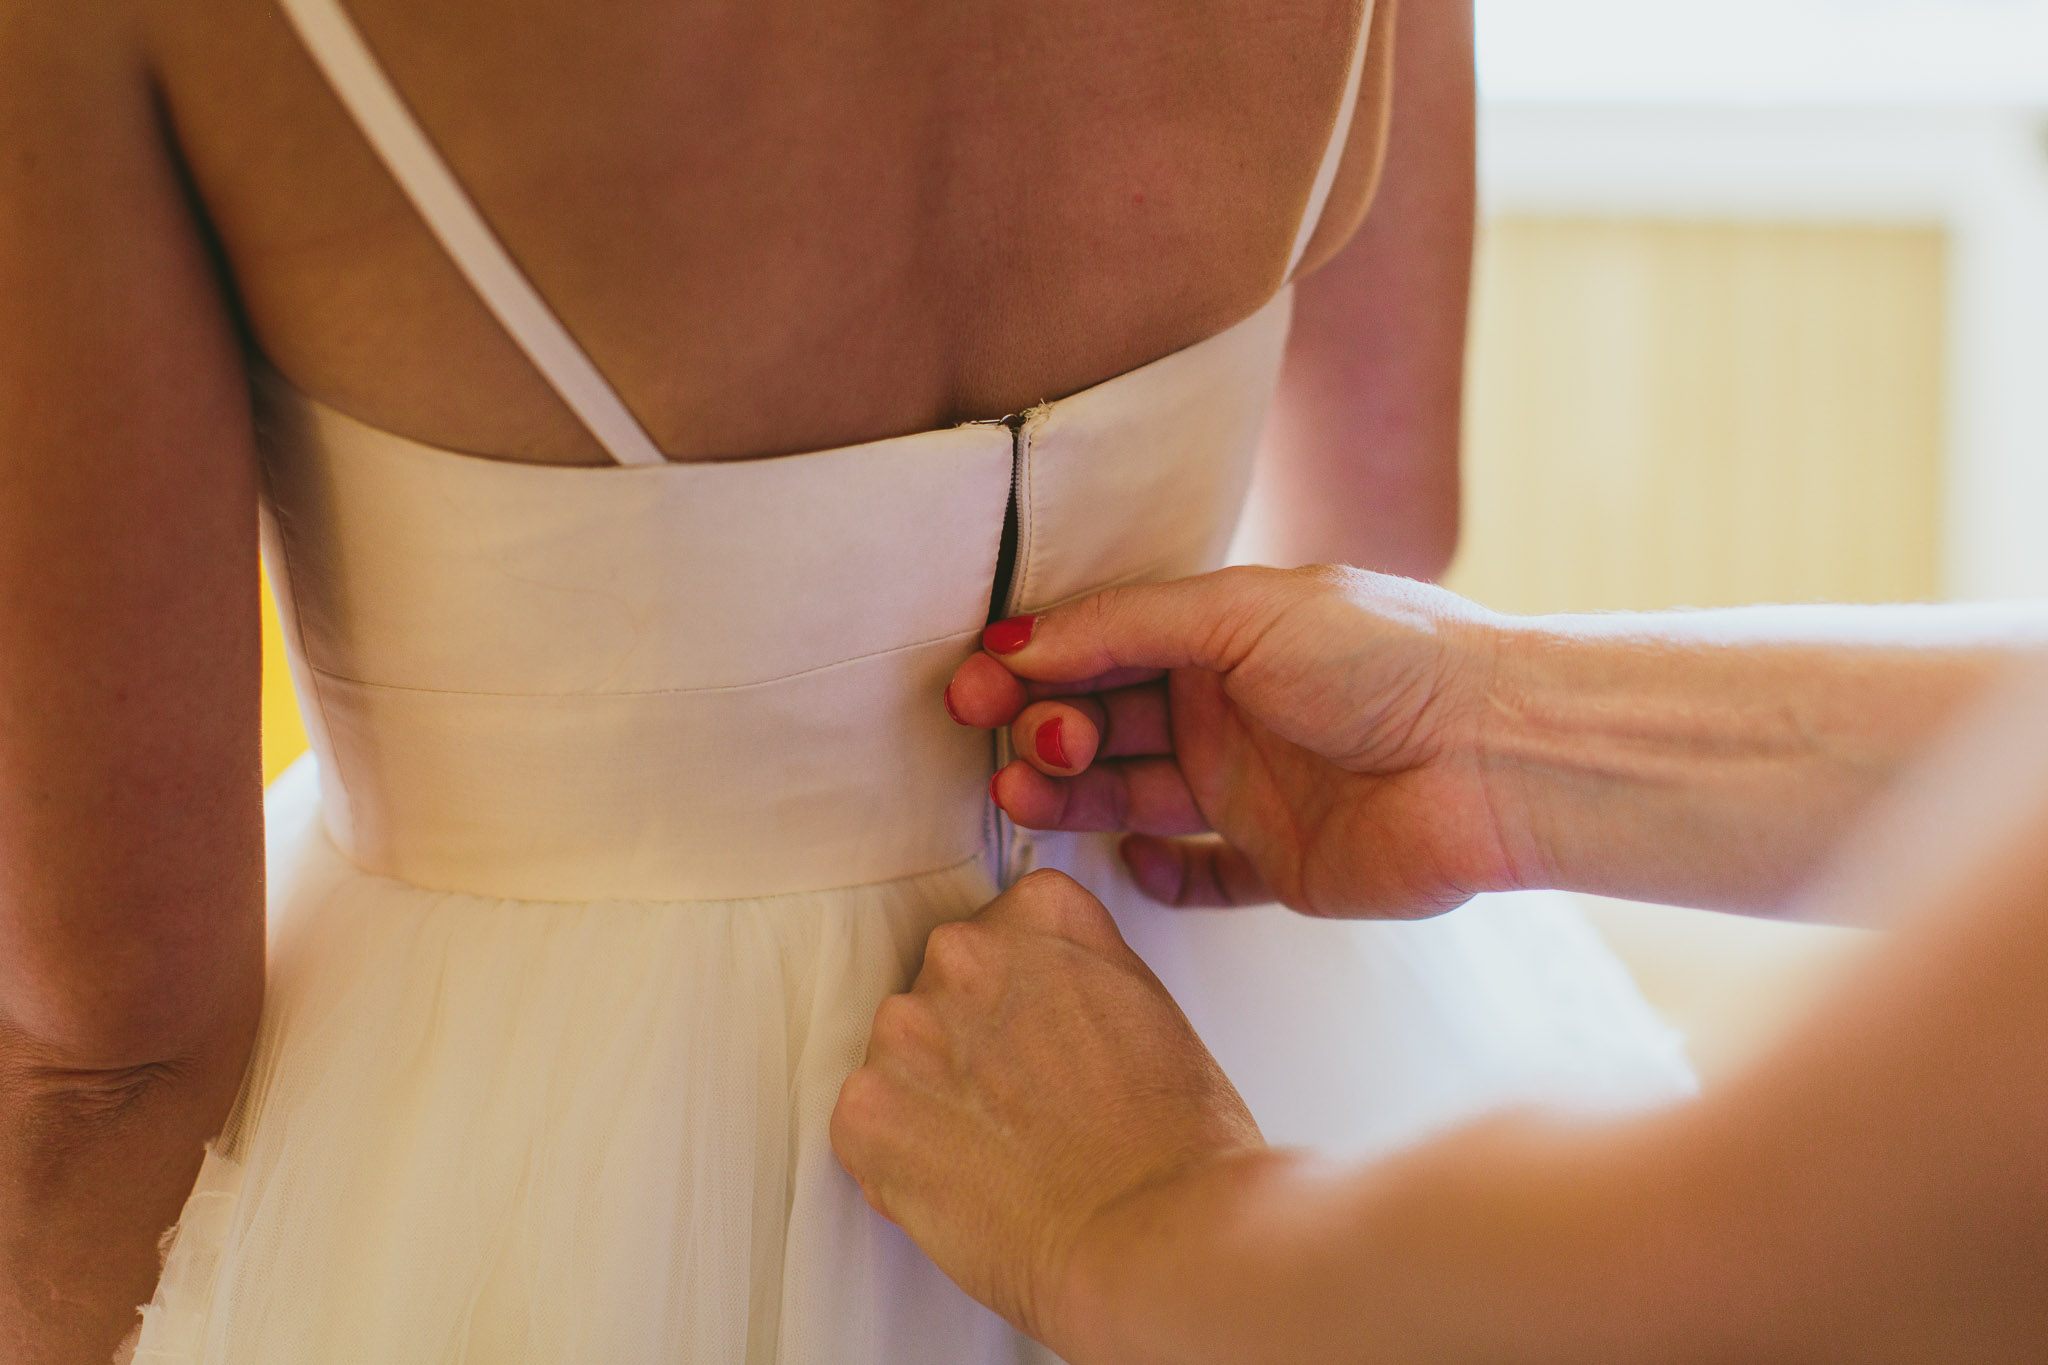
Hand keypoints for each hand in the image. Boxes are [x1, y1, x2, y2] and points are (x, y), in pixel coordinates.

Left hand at [830, 870, 1260, 1353]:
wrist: (1153, 1232)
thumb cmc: (1175, 1142)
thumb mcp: (1144, 1006)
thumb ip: (1071, 980)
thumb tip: (1038, 1009)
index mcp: (1041, 913)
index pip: (1001, 935)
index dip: (1019, 1003)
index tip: (1039, 1041)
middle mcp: (965, 951)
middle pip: (944, 991)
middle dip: (970, 1047)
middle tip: (1024, 1110)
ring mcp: (907, 1026)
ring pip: (900, 1060)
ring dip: (933, 1103)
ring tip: (1000, 1156)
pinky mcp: (867, 1108)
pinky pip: (865, 1129)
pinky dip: (899, 1164)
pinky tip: (965, 1186)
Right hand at [948, 565, 1521, 917]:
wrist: (1499, 754)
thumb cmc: (1388, 659)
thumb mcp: (1243, 612)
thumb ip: (1126, 627)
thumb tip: (1015, 639)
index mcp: (1220, 637)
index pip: (1101, 648)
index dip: (1033, 664)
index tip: (974, 685)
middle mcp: (1229, 711)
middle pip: (1105, 723)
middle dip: (1046, 728)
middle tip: (1020, 742)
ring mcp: (1251, 791)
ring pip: (1132, 798)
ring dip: (1073, 797)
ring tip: (1029, 796)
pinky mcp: (1279, 866)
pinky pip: (1199, 879)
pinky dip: (1157, 876)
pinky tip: (1128, 863)